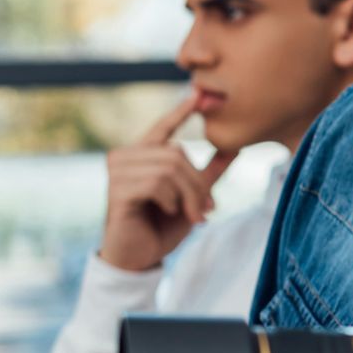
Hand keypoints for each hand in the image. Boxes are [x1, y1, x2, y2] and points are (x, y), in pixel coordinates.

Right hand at [98, 90, 238, 272]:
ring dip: (189, 195)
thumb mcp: (193, 195)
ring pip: (170, 168)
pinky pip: (157, 184)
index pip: (162, 128)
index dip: (180, 112)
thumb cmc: (162, 225)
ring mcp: (117, 172)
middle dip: (197, 183)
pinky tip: (169, 212)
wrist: (141, 256)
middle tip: (206, 208)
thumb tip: (235, 146)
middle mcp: (125, 157)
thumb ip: (209, 171)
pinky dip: (173, 200)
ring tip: (192, 214)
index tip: (198, 95)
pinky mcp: (117, 190)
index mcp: (142, 155)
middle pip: (176, 153)